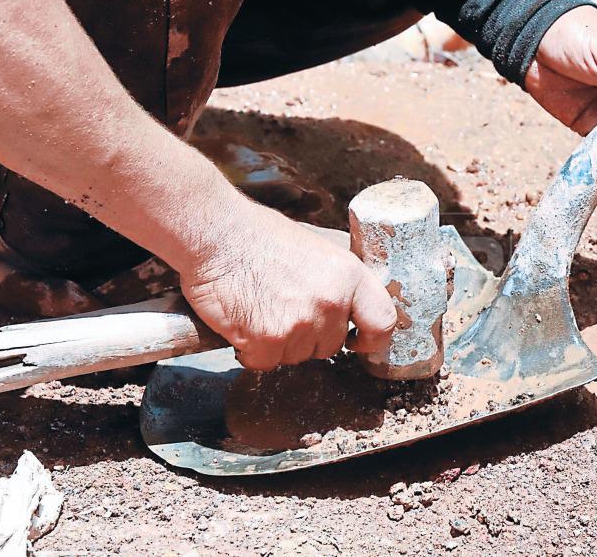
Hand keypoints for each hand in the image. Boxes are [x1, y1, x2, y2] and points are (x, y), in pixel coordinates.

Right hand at [180, 202, 396, 370]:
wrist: (215, 234)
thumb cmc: (258, 236)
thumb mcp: (316, 249)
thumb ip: (337, 281)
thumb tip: (348, 307)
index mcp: (349, 275)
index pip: (381, 321)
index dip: (370, 338)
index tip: (357, 341)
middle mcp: (331, 302)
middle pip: (330, 346)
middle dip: (308, 337)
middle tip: (281, 307)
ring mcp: (301, 324)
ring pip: (296, 356)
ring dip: (277, 343)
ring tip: (259, 308)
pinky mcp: (270, 341)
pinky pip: (265, 362)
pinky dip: (250, 350)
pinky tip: (242, 321)